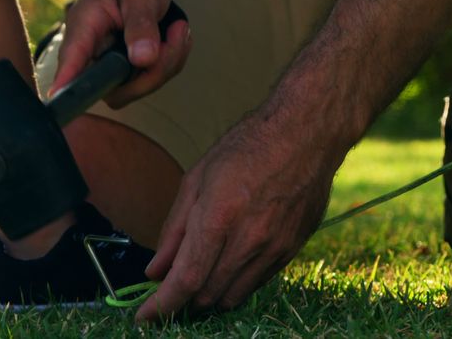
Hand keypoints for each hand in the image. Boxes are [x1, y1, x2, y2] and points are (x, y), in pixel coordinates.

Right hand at [49, 0, 190, 107]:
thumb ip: (140, 24)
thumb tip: (143, 58)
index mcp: (84, 28)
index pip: (71, 61)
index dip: (68, 84)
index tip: (62, 97)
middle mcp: (91, 55)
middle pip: (114, 88)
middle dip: (154, 70)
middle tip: (175, 34)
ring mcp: (108, 69)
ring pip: (138, 88)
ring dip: (168, 62)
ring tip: (176, 29)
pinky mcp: (126, 74)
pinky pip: (152, 81)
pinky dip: (171, 61)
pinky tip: (173, 37)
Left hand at [136, 115, 336, 320]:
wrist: (307, 134)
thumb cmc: (248, 146)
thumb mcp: (197, 179)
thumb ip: (174, 230)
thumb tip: (155, 269)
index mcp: (220, 216)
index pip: (186, 280)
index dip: (161, 306)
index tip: (144, 317)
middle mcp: (249, 240)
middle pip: (207, 295)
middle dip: (182, 300)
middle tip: (168, 288)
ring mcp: (274, 248)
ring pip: (232, 297)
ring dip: (208, 296)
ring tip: (198, 276)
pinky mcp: (291, 251)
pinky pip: (256, 284)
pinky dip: (234, 284)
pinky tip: (227, 264)